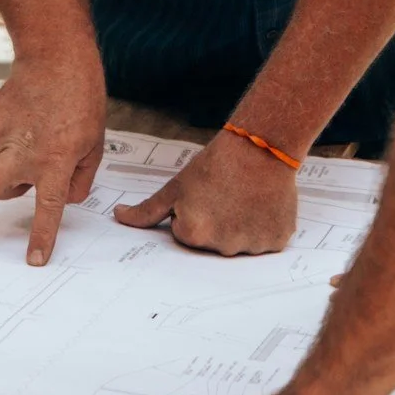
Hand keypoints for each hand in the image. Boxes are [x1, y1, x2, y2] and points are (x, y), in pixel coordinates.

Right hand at [0, 59, 105, 264]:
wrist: (55, 58)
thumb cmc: (81, 101)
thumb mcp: (95, 145)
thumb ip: (79, 180)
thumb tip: (61, 201)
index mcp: (55, 160)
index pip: (48, 208)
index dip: (41, 237)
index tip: (33, 260)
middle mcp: (23, 152)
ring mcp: (0, 137)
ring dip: (5, 178)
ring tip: (29, 151)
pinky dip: (1, 156)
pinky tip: (19, 136)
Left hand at [113, 126, 299, 255]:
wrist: (260, 146)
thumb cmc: (216, 164)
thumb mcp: (176, 186)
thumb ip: (147, 210)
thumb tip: (118, 217)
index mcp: (193, 234)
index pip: (185, 234)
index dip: (193, 212)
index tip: (204, 195)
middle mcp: (223, 247)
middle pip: (212, 243)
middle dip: (215, 223)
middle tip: (224, 195)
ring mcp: (252, 246)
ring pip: (240, 243)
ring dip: (241, 226)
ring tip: (245, 197)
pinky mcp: (276, 241)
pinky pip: (265, 241)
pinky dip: (264, 226)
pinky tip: (262, 204)